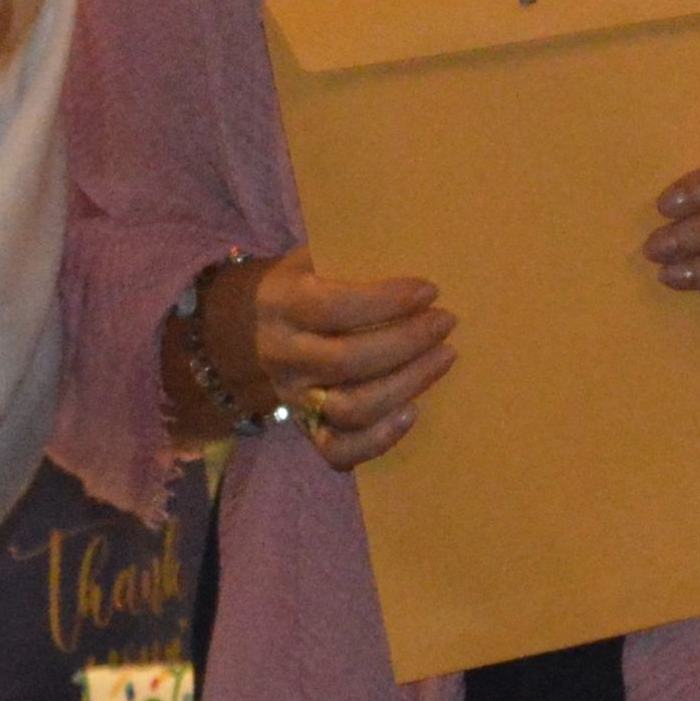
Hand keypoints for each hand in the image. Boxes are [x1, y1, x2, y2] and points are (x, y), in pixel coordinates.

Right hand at [245, 246, 456, 471]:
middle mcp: (283, 354)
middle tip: (446, 322)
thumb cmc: (304, 282)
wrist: (253, 324)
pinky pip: (339, 452)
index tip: (430, 290)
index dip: (386, 301)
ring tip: (444, 358)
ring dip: (406, 384)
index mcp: (283, 304)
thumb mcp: (314, 257)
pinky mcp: (306, 429)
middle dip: (407, 342)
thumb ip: (352, 258)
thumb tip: (422, 249)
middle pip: (348, 360)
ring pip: (351, 408)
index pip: (334, 307)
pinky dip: (379, 440)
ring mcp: (294, 398)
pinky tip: (413, 411)